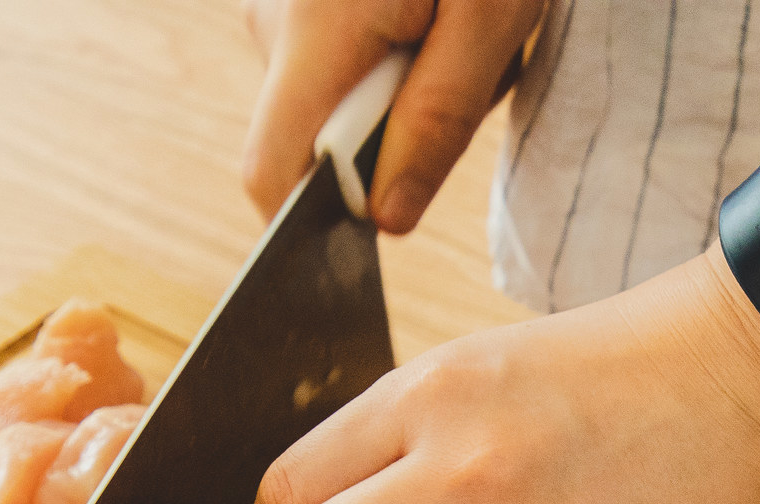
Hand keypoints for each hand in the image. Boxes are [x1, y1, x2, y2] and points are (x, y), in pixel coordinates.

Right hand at [238, 0, 544, 231]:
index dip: (314, 224)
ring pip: (332, 96)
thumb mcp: (490, 21)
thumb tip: (383, 219)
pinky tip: (439, 7)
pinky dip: (397, 51)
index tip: (380, 224)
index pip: (269, 174)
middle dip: (392, 137)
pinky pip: (340, 54)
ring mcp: (283, 1)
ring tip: (461, 21)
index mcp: (314, 33)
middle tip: (468, 68)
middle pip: (309, 138)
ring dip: (405, 88)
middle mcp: (276, 18)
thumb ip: (435, 124)